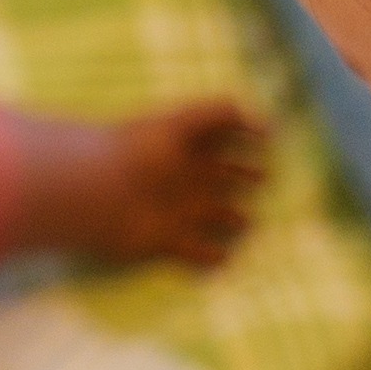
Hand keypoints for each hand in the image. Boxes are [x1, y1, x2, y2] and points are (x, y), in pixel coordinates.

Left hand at [86, 96, 267, 269]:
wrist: (100, 190)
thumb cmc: (141, 148)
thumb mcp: (184, 120)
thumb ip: (226, 113)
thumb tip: (270, 124)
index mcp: (188, 147)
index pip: (223, 141)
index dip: (245, 140)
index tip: (269, 143)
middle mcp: (185, 178)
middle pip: (221, 177)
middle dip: (243, 177)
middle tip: (264, 177)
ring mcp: (178, 210)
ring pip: (214, 214)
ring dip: (233, 219)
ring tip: (247, 221)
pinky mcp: (168, 240)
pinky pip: (198, 252)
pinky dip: (213, 256)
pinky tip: (227, 255)